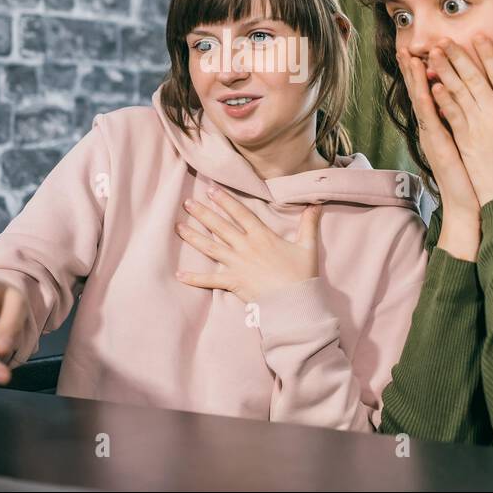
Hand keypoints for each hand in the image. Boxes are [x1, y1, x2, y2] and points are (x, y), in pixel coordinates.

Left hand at [175, 187, 320, 302]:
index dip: (225, 200)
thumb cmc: (301, 275)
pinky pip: (210, 280)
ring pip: (210, 247)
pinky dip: (194, 278)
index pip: (240, 213)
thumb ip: (308, 224)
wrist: (294, 302)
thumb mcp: (307, 246)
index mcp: (261, 236)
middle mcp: (245, 247)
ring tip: (178, 226)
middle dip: (202, 213)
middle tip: (187, 203)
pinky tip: (179, 274)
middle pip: (220, 226)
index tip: (211, 190)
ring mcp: (237, 264)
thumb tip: (315, 204)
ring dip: (193, 236)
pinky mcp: (233, 282)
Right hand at [397, 45, 481, 259]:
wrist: (470, 205)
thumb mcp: (472, 144)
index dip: (429, 70)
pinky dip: (429, 103)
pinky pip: (432, 120)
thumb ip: (471, 123)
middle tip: (409, 46)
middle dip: (415, 68)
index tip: (429, 49)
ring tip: (411, 57)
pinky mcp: (439, 146)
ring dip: (417, 79)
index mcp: (443, 124)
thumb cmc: (475, 177)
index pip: (433, 91)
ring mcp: (434, 136)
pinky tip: (428, 87)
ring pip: (422, 101)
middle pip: (422, 91)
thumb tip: (478, 105)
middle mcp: (434, 128)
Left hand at [427, 34, 492, 205]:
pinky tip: (432, 85)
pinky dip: (442, 99)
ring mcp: (478, 125)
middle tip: (445, 38)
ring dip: (445, 71)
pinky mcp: (465, 139)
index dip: (489, 53)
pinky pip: (452, 113)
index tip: (478, 36)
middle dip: (459, 55)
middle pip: (475, 77)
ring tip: (433, 54)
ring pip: (459, 91)